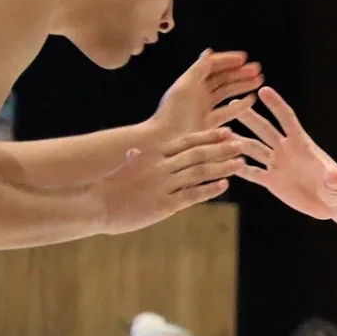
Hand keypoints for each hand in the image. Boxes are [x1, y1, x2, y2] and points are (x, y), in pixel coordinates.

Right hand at [97, 128, 268, 234]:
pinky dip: (209, 189)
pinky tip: (224, 185)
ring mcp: (162, 185)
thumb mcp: (123, 166)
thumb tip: (139, 148)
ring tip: (240, 162)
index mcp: (153, 154)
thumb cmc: (107, 186)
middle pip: (197, 154)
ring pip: (199, 172)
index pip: (186, 140)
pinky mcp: (163, 205)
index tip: (227, 130)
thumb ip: (137, 157)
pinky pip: (192, 195)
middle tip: (242, 143)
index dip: (209, 135)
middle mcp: (160, 166)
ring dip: (222, 167)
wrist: (93, 205)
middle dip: (221, 148)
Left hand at [151, 49, 263, 138]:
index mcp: (192, 82)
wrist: (166, 141)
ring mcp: (205, 108)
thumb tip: (209, 52)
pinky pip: (228, 111)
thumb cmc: (173, 113)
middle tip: (258, 69)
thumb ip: (198, 69)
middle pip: (222, 78)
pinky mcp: (211, 124)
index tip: (245, 58)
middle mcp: (199, 93)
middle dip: (240, 72)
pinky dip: (240, 105)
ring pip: (227, 93)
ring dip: (243, 86)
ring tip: (259, 81)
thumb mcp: (184, 87)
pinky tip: (251, 100)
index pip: (212, 66)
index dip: (228, 60)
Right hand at [232, 87, 336, 219]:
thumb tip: (335, 177)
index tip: (263, 90)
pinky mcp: (271, 181)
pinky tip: (222, 162)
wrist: (331, 203)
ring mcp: (277, 164)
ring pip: (253, 148)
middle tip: (232, 103)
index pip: (287, 119)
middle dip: (249, 117)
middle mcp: (286, 150)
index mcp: (302, 145)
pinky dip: (238, 168)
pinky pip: (251, 172)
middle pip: (265, 129)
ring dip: (237, 140)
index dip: (276, 105)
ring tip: (219, 133)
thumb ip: (336, 179)